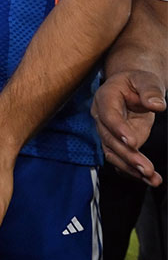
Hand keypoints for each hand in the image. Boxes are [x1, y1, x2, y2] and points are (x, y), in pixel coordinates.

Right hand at [93, 69, 164, 185]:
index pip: (108, 115)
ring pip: (112, 153)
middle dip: (127, 155)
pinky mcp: (115, 143)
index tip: (133, 142)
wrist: (132, 88)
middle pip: (109, 139)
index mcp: (105, 97)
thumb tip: (157, 105)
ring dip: (130, 168)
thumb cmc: (137, 82)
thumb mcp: (145, 80)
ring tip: (151, 178)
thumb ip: (151, 90)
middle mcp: (101, 116)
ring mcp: (107, 131)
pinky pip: (120, 159)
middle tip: (146, 168)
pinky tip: (148, 179)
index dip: (118, 128)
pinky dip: (133, 171)